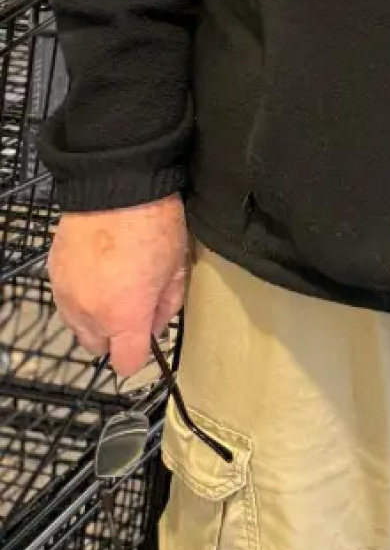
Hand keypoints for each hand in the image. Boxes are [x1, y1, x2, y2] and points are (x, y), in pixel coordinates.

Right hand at [48, 196, 189, 377]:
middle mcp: (90, 314)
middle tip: (132, 304)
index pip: (127, 363)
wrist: (116, 186)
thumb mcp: (176, 268)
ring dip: (95, 315)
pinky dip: (80, 293)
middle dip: (116, 334)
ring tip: (113, 284)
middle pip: (98, 348)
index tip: (145, 339)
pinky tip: (96, 269)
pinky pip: (66, 299)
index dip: (139, 354)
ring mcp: (67, 295)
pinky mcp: (54, 275)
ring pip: (78, 325)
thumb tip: (156, 325)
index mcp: (124, 317)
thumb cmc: (152, 223)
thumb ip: (166, 306)